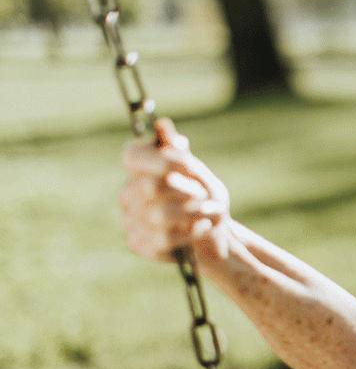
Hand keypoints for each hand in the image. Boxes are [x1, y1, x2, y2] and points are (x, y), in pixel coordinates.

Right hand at [120, 118, 232, 264]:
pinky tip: (202, 228)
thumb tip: (161, 125)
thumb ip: (179, 154)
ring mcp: (129, 219)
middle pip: (150, 186)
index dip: (160, 159)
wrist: (215, 236)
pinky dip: (189, 233)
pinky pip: (162, 238)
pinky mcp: (138, 243)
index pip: (132, 155)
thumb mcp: (199, 174)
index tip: (188, 164)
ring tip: (207, 212)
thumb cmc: (205, 199)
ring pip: (158, 214)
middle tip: (203, 194)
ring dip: (192, 212)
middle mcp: (127, 193)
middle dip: (185, 190)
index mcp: (139, 169)